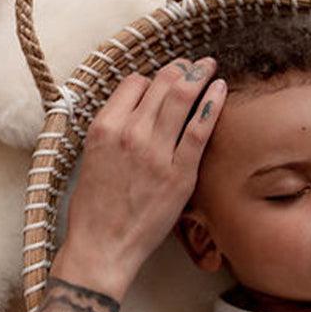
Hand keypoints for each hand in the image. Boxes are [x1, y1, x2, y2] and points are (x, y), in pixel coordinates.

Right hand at [52, 59, 225, 304]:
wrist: (102, 246)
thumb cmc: (92, 208)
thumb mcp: (90, 158)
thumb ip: (112, 130)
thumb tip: (136, 110)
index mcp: (103, 128)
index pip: (133, 83)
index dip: (149, 79)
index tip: (161, 80)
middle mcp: (129, 133)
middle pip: (160, 83)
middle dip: (180, 68)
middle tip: (192, 65)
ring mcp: (156, 152)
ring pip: (181, 97)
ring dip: (198, 75)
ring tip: (208, 67)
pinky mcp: (179, 173)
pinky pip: (200, 128)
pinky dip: (212, 103)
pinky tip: (220, 90)